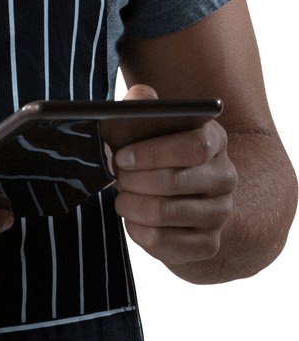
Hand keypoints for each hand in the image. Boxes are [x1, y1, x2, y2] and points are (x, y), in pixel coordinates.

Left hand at [112, 85, 236, 265]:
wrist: (179, 193)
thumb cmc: (157, 149)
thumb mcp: (151, 122)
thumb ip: (144, 104)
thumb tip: (141, 96)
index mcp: (215, 140)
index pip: (194, 146)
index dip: (152, 153)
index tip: (121, 156)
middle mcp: (225, 177)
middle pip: (174, 181)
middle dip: (133, 179)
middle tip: (115, 175)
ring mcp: (220, 214)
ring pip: (163, 213)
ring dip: (130, 204)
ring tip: (121, 195)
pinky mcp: (208, 244)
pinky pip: (163, 242)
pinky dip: (137, 230)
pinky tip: (132, 217)